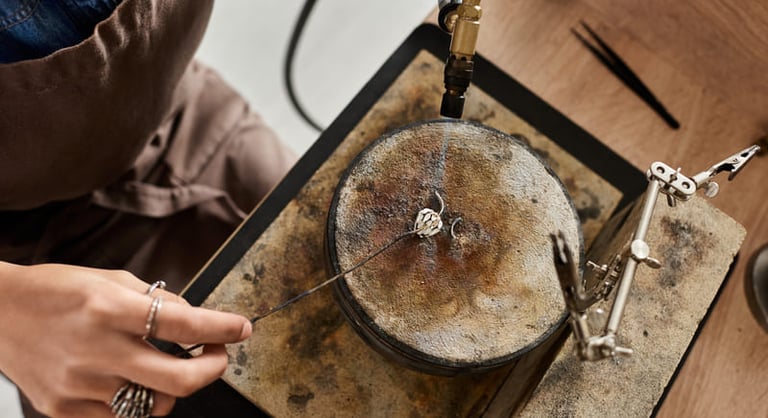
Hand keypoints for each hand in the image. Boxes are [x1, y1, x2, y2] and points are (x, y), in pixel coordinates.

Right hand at [0, 262, 251, 417]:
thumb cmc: (56, 291)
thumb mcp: (111, 279)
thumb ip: (157, 300)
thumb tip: (197, 320)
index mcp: (109, 308)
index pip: (183, 324)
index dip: (222, 328)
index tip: (241, 328)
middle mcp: (96, 350)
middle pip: (179, 380)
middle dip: (214, 369)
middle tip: (217, 354)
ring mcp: (81, 386)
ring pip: (156, 405)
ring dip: (176, 387)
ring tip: (167, 365)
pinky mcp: (66, 410)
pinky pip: (123, 417)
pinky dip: (140, 400)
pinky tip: (134, 380)